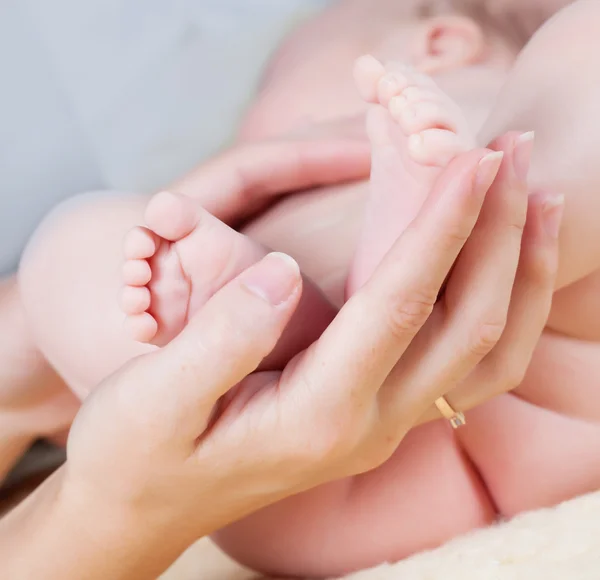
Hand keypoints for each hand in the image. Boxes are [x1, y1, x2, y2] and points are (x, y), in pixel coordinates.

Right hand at [51, 143, 556, 577]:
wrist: (147, 503)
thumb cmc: (139, 452)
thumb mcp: (155, 398)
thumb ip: (219, 339)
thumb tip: (280, 272)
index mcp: (314, 416)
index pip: (395, 306)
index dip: (438, 227)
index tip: (472, 157)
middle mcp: (366, 426)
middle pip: (464, 327)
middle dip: (497, 234)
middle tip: (517, 152)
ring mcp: (379, 425)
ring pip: (481, 352)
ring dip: (512, 271)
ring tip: (532, 198)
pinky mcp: (375, 413)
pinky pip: (460, 361)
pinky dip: (492, 304)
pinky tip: (492, 259)